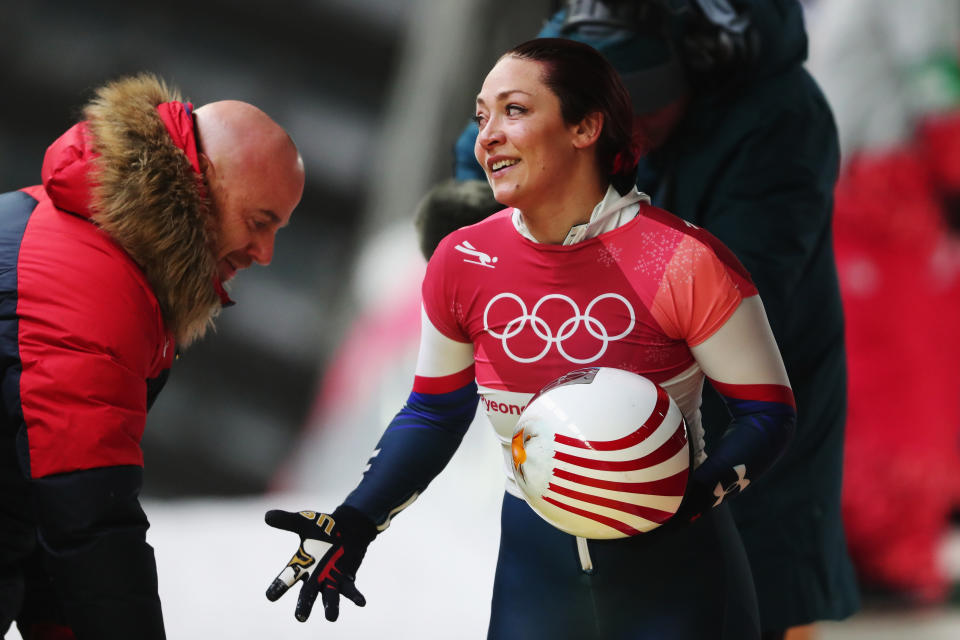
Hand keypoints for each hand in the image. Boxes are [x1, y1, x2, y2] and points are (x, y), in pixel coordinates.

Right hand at [265, 505, 376, 621]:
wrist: (349, 526)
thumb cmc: (324, 527)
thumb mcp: (304, 521)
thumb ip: (287, 520)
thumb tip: (267, 516)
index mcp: (300, 565)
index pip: (286, 578)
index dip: (278, 587)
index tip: (271, 596)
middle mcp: (314, 576)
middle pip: (307, 594)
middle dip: (304, 605)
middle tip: (301, 617)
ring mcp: (331, 579)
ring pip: (329, 596)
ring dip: (331, 607)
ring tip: (331, 618)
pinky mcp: (346, 578)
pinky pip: (350, 589)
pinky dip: (355, 596)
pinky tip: (361, 602)